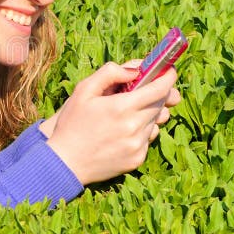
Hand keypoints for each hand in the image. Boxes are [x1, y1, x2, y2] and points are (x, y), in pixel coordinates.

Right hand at [46, 61, 179, 184]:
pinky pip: (148, 138)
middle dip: (158, 93)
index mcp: (121, 107)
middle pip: (161, 104)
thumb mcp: (83, 90)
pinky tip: (123, 131)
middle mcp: (134, 127)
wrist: (65, 162)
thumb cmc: (72, 123)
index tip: (168, 71)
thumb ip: (110, 74)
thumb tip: (134, 71)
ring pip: (156, 121)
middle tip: (148, 88)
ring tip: (129, 112)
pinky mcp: (137, 158)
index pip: (159, 88)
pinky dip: (142, 130)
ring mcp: (137, 145)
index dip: (168, 77)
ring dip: (149, 112)